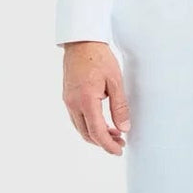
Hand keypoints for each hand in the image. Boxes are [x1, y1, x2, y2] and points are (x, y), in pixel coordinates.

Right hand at [61, 40, 129, 154]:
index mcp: (86, 100)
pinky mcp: (67, 97)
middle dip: (103, 142)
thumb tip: (124, 128)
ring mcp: (68, 101)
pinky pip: (77, 118)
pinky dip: (89, 125)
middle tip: (120, 142)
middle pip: (87, 134)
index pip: (97, 132)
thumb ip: (120, 106)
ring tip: (114, 133)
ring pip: (80, 128)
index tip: (119, 150)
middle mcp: (73, 104)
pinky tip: (101, 121)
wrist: (81, 42)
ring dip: (96, 134)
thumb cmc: (99, 57)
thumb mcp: (115, 81)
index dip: (108, 145)